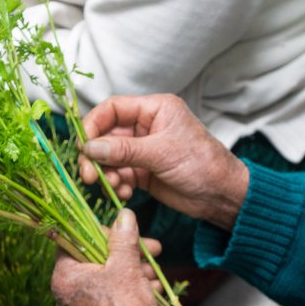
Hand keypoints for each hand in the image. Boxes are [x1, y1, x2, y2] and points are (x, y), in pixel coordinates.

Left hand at [51, 209, 174, 305]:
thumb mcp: (126, 265)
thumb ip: (123, 238)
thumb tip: (124, 215)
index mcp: (63, 277)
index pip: (74, 240)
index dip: (99, 232)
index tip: (121, 230)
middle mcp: (66, 294)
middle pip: (95, 259)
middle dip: (125, 252)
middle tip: (149, 247)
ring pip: (107, 277)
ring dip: (132, 269)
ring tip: (154, 270)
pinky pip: (111, 295)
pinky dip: (131, 287)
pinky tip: (152, 286)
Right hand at [80, 94, 248, 229]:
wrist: (221, 196)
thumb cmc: (202, 164)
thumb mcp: (161, 153)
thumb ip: (124, 150)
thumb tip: (90, 148)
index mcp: (154, 109)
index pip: (112, 109)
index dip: (93, 125)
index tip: (83, 146)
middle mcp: (146, 126)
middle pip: (106, 136)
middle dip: (95, 156)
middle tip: (89, 176)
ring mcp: (143, 150)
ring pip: (109, 158)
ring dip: (105, 174)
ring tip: (113, 187)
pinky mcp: (143, 171)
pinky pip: (118, 174)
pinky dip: (115, 184)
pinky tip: (124, 193)